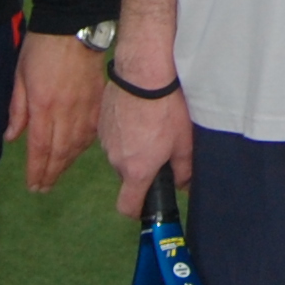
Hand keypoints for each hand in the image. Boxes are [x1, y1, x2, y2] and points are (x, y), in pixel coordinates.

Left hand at [5, 31, 107, 191]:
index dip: (36, 169)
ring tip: (57, 175)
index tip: (33, 184)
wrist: (74, 27)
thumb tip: (12, 137)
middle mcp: (65, 111)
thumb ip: (17, 109)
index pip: (40, 146)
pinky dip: (84, 147)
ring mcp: (85, 107)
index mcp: (43, 105)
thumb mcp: (20, 76)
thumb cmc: (41, 48)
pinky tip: (77, 153)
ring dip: (67, 163)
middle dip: (51, 173)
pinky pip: (91, 131)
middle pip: (60, 151)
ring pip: (77, 144)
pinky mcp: (98, 101)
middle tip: (43, 188)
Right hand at [100, 0, 191, 216]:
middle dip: (141, 168)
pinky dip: (124, 131)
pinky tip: (138, 113)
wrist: (143, 74)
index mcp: (136, 170)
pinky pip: (113, 135)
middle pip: (127, 175)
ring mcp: (105, 140)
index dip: (138, 210)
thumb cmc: (166, 109)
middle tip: (160, 148)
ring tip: (150, 125)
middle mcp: (115, 160)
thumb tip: (183, 184)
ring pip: (120, 154)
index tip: (148, 201)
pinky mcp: (100, 121)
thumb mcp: (184, 142)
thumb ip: (183, 170)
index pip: (127, 207)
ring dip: (132, 147)